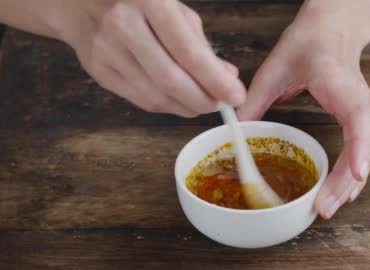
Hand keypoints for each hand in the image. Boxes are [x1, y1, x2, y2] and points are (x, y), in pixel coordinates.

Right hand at [64, 0, 245, 116]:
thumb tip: (228, 77)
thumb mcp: (175, 11)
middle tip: (222, 105)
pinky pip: (141, 100)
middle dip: (203, 99)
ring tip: (204, 104)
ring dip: (187, 107)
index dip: (215, 80)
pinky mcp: (98, 72)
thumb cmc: (139, 5)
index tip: (236, 96)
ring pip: (156, 96)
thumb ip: (202, 45)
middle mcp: (124, 25)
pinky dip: (168, 106)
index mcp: (150, 2)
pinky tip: (181, 102)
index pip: (188, 51)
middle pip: (171, 79)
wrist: (81, 4)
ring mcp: (106, 50)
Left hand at [238, 12, 369, 218]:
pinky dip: (349, 176)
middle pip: (362, 151)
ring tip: (328, 208)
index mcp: (344, 88)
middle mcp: (361, 105)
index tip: (357, 175)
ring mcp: (363, 116)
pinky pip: (359, 154)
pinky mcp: (358, 123)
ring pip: (363, 157)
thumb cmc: (310, 44)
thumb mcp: (275, 69)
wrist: (332, 31)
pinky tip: (337, 194)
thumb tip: (236, 132)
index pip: (359, 122)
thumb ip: (255, 100)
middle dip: (345, 183)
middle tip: (323, 208)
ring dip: (348, 185)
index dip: (359, 151)